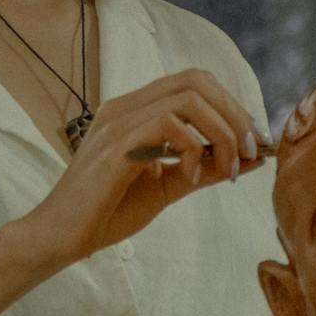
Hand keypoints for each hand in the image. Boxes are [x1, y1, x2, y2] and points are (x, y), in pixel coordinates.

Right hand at [11, 69, 267, 271]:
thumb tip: (253, 157)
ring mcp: (119, 122)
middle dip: (235, 114)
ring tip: (226, 167)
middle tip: (250, 152)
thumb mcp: (167, 186)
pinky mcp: (116, 145)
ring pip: (189, 98)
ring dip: (222, 132)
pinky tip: (191, 176)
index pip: (195, 83)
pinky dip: (194, 148)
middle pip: (197, 80)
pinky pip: (169, 124)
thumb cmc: (108, 211)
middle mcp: (126, 106)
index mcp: (135, 110)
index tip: (254, 143)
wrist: (62, 236)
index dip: (232, 106)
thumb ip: (204, 167)